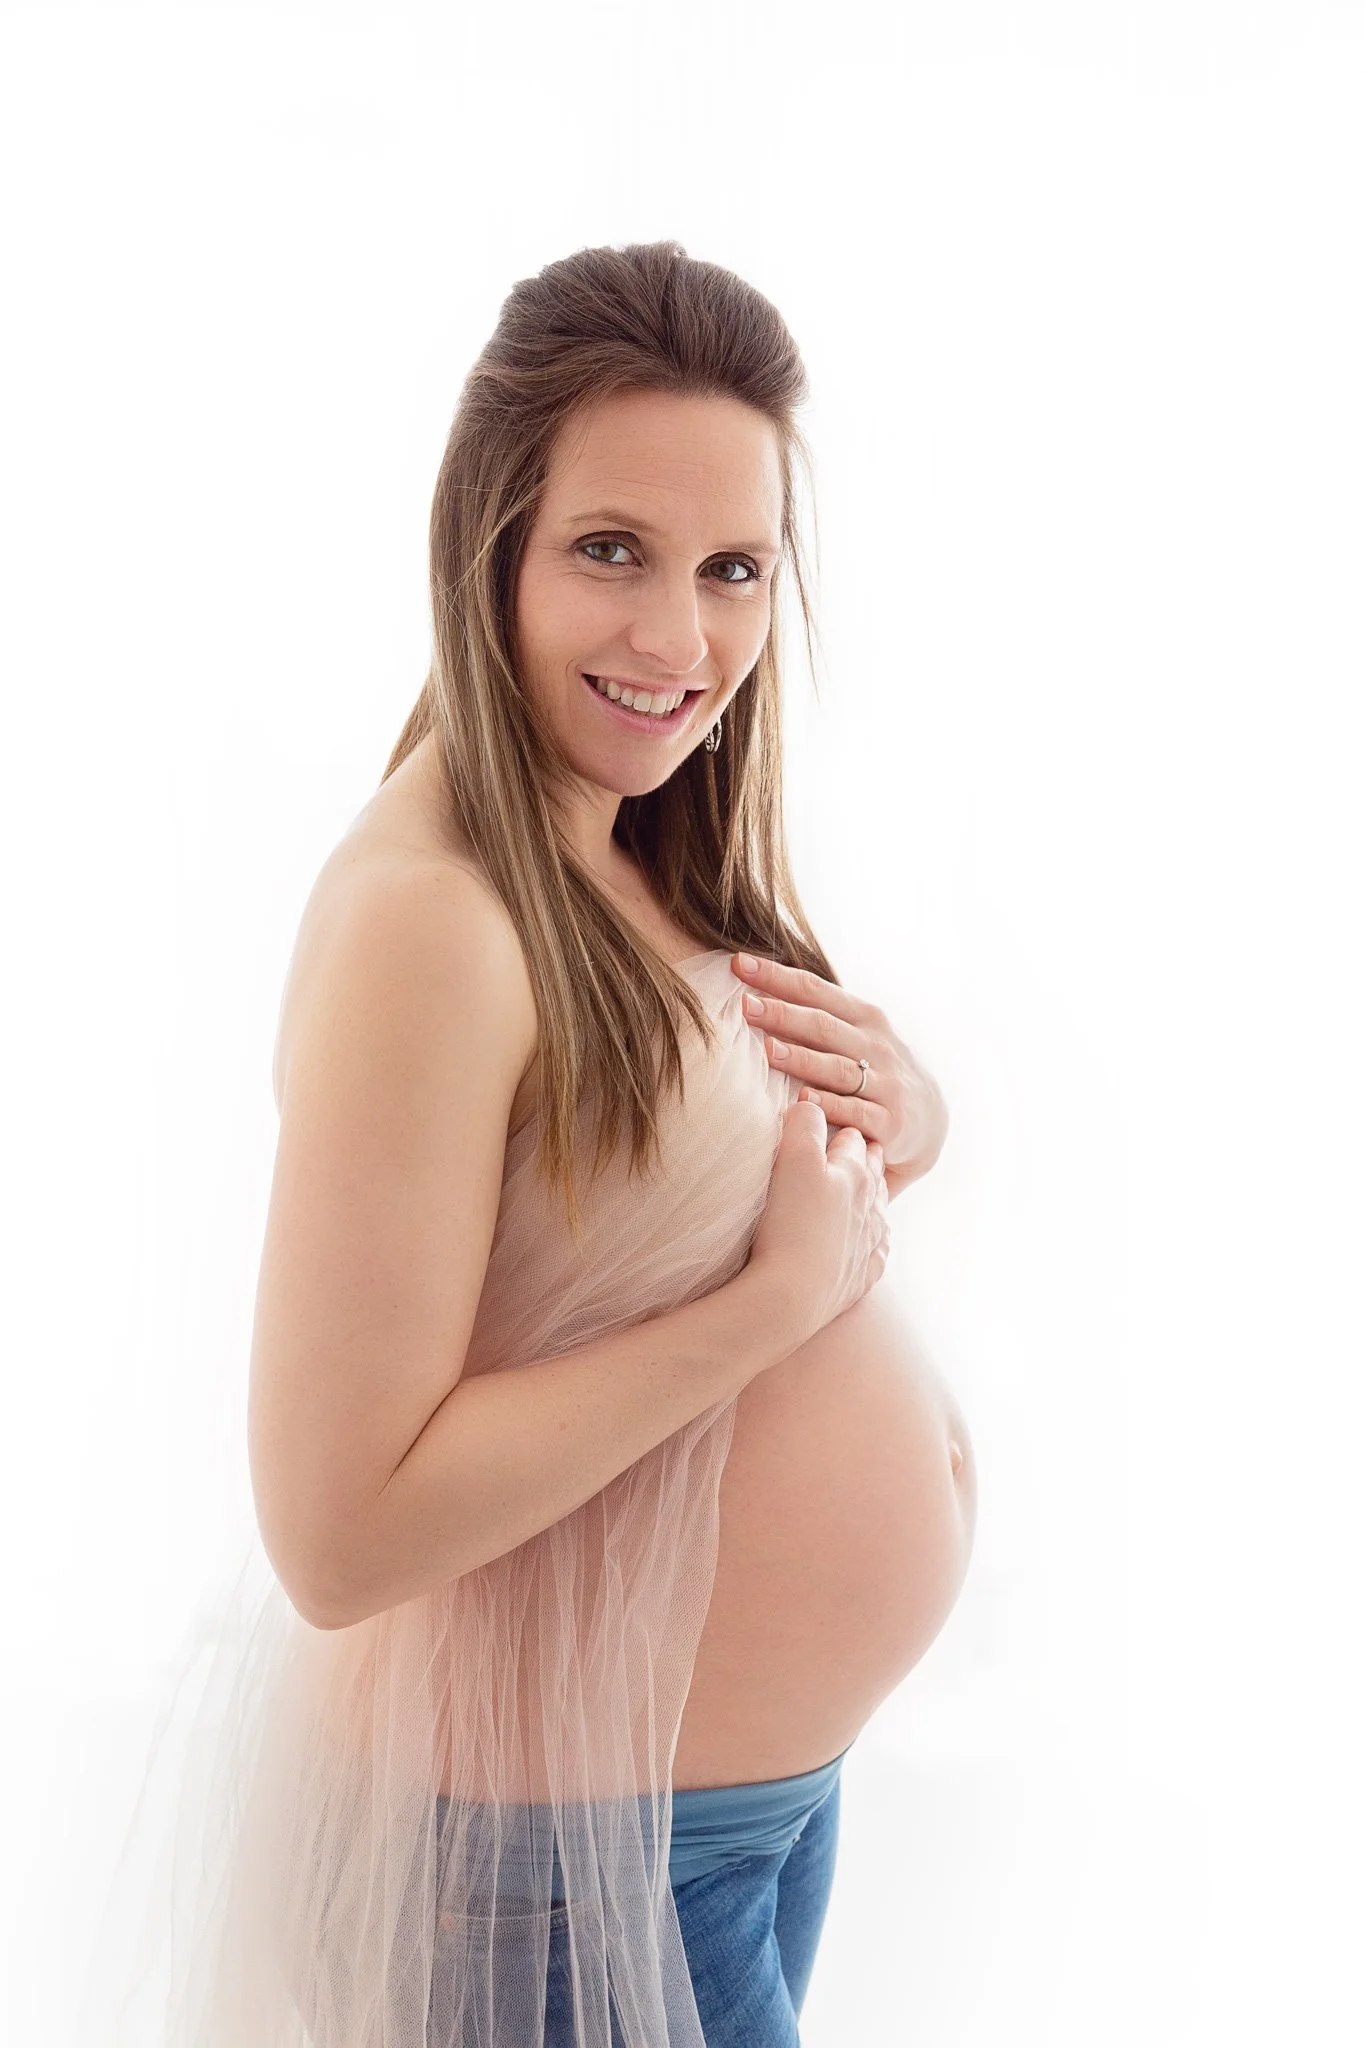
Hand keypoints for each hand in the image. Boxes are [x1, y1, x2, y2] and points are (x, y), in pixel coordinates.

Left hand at [731, 951, 947, 1194]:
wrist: (930, 1119)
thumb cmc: (876, 1070)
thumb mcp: (858, 1036)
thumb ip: (817, 1018)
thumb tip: (755, 993)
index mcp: (864, 1018)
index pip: (816, 990)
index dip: (778, 976)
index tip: (740, 964)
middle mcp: (877, 1046)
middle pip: (823, 1026)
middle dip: (783, 1014)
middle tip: (745, 1006)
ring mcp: (885, 1084)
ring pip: (838, 1068)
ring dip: (803, 1059)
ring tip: (770, 1050)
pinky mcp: (889, 1123)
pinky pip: (856, 1112)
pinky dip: (830, 1106)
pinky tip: (804, 1101)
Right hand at [745, 1100, 889, 1348]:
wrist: (791, 1297)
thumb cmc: (790, 1225)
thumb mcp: (793, 1160)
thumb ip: (803, 1123)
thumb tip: (809, 1104)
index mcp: (855, 1175)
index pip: (853, 1141)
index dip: (844, 1129)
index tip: (839, 1124)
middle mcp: (869, 1208)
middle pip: (872, 1174)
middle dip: (866, 1158)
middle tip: (860, 1148)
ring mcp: (867, 1245)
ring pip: (879, 1212)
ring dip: (874, 1197)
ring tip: (869, 1189)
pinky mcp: (859, 1278)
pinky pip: (877, 1254)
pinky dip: (876, 1242)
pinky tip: (872, 1241)